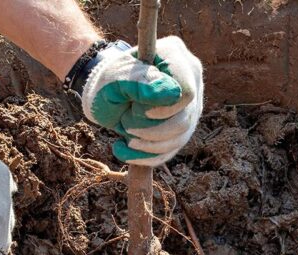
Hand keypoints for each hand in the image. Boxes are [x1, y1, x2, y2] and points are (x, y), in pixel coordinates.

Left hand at [81, 37, 202, 165]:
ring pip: (181, 137)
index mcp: (175, 55)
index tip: (136, 110)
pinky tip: (126, 149)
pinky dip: (147, 156)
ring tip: (125, 133)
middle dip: (150, 130)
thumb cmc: (109, 79)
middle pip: (185, 118)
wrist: (105, 92)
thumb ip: (140, 83)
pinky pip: (172, 150)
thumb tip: (172, 93)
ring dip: (147, 144)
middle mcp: (191, 78)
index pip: (185, 92)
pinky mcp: (184, 126)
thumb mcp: (116, 77)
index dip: (164, 109)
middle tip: (125, 123)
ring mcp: (191, 104)